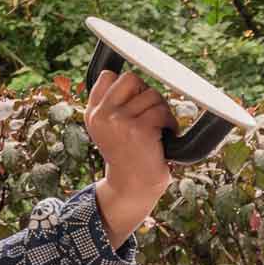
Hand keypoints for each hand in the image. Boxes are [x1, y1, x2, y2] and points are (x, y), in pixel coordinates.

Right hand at [85, 67, 174, 244]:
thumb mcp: (109, 130)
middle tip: (151, 114)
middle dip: (147, 93)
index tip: (136, 103)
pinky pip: (162, 111)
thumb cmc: (128, 157)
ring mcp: (119, 121)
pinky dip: (170, 123)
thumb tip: (133, 78)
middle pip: (131, 78)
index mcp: (93, 113)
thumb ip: (112, 105)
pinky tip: (167, 135)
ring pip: (151, 94)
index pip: (107, 77)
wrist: (132, 188)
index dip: (128, 86)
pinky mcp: (138, 129)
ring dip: (162, 110)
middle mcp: (102, 115)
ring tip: (160, 128)